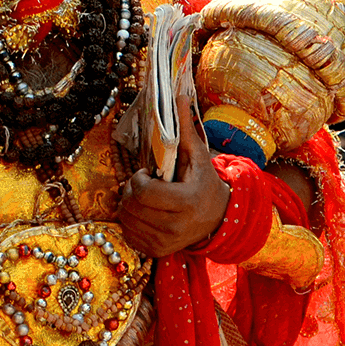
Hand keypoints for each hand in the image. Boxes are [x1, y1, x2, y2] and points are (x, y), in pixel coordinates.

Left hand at [118, 96, 229, 256]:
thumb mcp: (198, 155)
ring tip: (143, 197)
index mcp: (187, 201)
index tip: (145, 173)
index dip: (138, 179)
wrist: (218, 219)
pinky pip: (128, 234)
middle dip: (131, 190)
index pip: (144, 191)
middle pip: (131, 206)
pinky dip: (130, 221)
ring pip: (126, 220)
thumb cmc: (204, 183)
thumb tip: (179, 94)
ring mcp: (166, 242)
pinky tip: (144, 212)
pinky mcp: (157, 252)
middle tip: (142, 183)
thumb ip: (185, 127)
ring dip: (128, 204)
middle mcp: (176, 227)